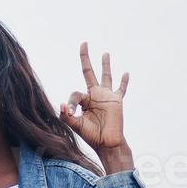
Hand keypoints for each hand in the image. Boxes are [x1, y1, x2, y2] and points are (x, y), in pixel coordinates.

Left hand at [61, 42, 132, 169]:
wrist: (107, 143)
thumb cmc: (91, 136)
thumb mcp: (75, 126)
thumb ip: (67, 116)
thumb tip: (60, 104)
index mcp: (83, 100)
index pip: (75, 93)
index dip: (71, 102)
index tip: (71, 112)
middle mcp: (94, 95)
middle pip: (89, 72)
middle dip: (85, 58)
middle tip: (84, 43)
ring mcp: (106, 96)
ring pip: (106, 76)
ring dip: (105, 64)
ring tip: (105, 53)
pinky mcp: (117, 100)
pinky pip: (121, 89)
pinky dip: (124, 81)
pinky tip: (125, 73)